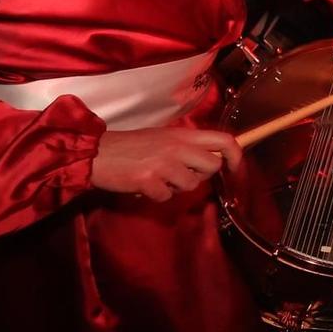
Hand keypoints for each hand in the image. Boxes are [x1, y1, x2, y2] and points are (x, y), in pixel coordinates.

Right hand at [90, 128, 240, 201]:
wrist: (97, 153)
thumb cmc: (130, 146)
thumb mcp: (162, 137)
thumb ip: (186, 146)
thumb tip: (211, 159)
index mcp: (182, 134)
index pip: (223, 139)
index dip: (235, 154)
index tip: (234, 166)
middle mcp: (177, 147)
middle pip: (212, 166)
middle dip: (201, 175)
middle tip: (181, 173)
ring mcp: (164, 165)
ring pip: (191, 185)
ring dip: (176, 187)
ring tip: (158, 178)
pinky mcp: (150, 181)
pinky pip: (167, 197)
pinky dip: (157, 195)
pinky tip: (144, 185)